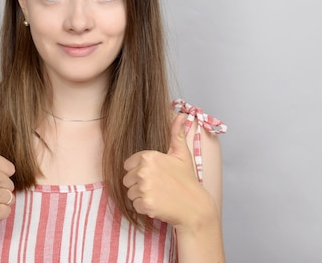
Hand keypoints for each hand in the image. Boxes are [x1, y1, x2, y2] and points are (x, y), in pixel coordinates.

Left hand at [122, 114, 214, 228]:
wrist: (194, 206)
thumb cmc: (187, 180)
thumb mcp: (182, 154)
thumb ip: (176, 134)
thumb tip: (180, 115)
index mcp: (149, 157)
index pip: (128, 164)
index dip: (139, 170)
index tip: (154, 174)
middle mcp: (144, 171)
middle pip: (127, 179)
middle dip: (138, 184)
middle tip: (157, 186)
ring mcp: (144, 188)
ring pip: (130, 193)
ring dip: (141, 196)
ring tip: (158, 194)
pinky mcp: (145, 204)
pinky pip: (135, 205)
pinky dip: (144, 207)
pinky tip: (158, 204)